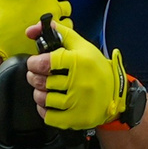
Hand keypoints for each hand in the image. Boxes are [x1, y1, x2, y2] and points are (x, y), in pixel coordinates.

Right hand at [0, 0, 70, 59]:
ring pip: (66, 18)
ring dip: (58, 19)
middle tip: (38, 10)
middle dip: (55, 4)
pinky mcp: (51, 38)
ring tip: (40, 21)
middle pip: (66, 2)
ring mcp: (52, 23)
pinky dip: (57, 32)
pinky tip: (43, 32)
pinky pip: (64, 33)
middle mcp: (51, 4)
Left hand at [27, 15, 129, 129]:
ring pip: (44, 98)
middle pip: (42, 81)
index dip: (34, 62)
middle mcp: (80, 82)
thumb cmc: (97, 69)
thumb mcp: (82, 46)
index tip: (34, 63)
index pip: (46, 62)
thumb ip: (59, 32)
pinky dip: (43, 110)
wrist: (116, 94)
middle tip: (36, 75)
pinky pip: (49, 117)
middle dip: (34, 77)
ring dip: (38, 93)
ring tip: (44, 89)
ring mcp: (78, 102)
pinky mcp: (76, 118)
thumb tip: (32, 30)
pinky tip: (49, 104)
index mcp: (80, 61)